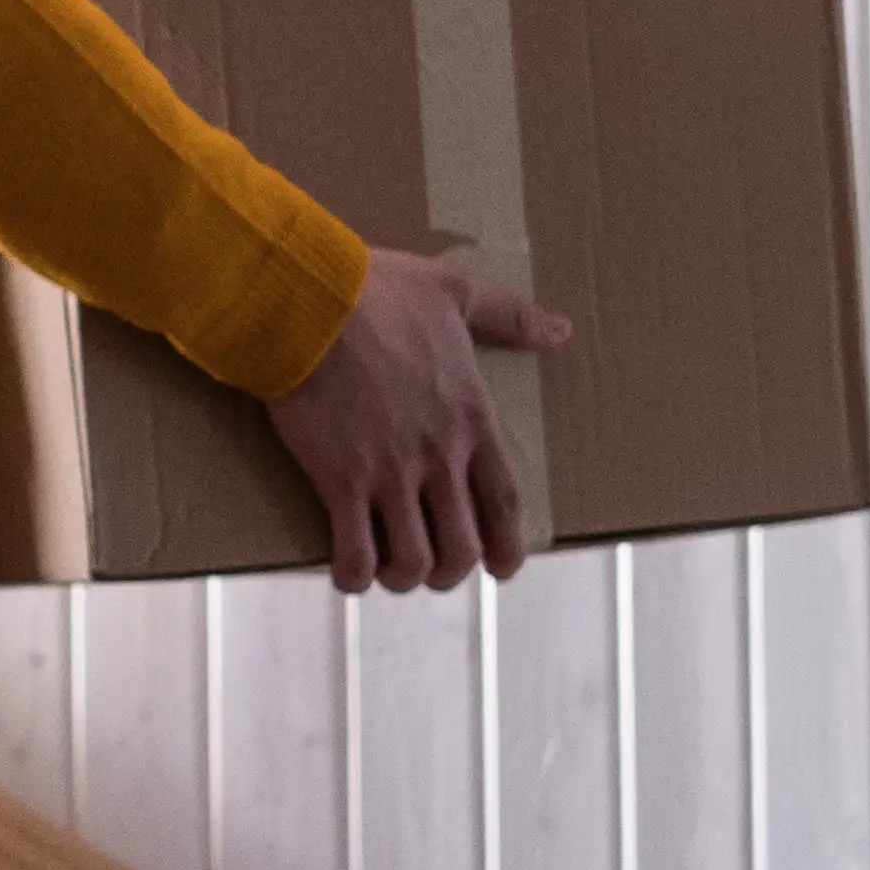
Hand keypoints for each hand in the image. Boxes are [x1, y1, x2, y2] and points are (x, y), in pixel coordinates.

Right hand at [262, 252, 578, 595]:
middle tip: (432, 565)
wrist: (308, 303)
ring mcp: (390, 474)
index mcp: (470, 419)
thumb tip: (560, 331)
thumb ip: (510, 318)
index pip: (505, 504)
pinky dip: (353, 575)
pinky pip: (355, 552)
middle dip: (450, 570)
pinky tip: (347, 572)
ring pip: (413, 560)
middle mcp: (438, 457)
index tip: (502, 567)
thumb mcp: (457, 294)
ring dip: (402, 576)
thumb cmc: (378, 293)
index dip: (508, 548)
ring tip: (388, 570)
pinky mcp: (340, 482)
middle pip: (463, 547)